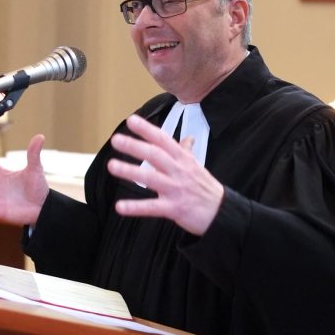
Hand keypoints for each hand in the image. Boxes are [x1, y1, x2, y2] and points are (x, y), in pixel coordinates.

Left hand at [107, 114, 223, 234]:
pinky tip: (119, 207)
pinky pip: (152, 207)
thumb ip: (186, 152)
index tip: (131, 120)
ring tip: (112, 166)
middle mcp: (179, 171)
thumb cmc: (206, 188)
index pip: (163, 140)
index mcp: (183, 159)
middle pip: (155, 155)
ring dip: (130, 172)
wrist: (223, 213)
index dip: (147, 130)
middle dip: (135, 146)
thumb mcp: (197, 166)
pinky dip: (135, 207)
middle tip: (116, 140)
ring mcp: (177, 189)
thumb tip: (187, 138)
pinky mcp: (175, 209)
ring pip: (151, 178)